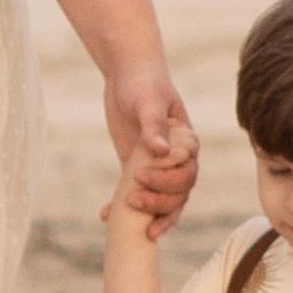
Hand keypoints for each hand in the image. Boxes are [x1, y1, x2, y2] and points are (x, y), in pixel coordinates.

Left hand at [105, 73, 199, 233]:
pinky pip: (138, 194)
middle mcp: (176, 160)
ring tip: (123, 216)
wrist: (128, 75)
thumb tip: (160, 151)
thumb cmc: (144, 83)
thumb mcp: (148, 101)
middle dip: (157, 202)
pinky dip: (123, 208)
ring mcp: (158, 167)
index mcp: (186, 144)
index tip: (142, 177)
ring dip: (147, 212)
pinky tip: (105, 215)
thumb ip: (154, 125)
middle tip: (131, 199)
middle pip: (177, 193)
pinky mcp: (138, 169)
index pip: (187, 173)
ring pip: (163, 200)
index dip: (168, 183)